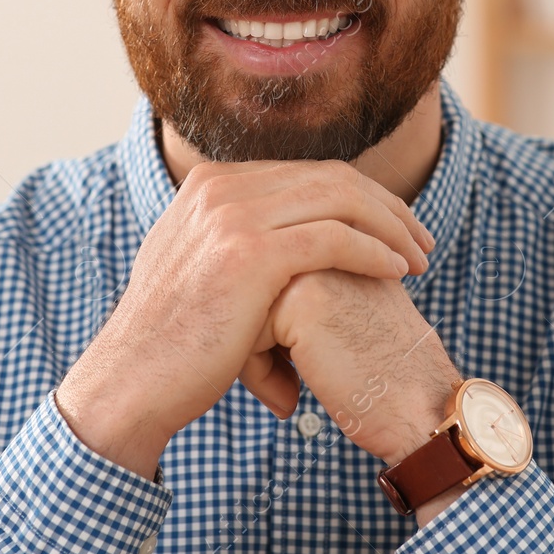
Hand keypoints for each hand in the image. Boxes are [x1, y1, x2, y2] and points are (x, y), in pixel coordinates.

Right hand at [56, 160, 433, 479]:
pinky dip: (375, 251)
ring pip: (340, 201)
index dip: (360, 196)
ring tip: (420, 257)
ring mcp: (233, 216)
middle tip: (421, 240)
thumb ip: (233, 239)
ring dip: (391, 227)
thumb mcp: (194, 266)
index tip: (393, 226)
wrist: (132, 381)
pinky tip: (397, 271)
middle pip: (330, 178)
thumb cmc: (171, 341)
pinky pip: (334, 239)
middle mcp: (221, 188)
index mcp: (210, 183)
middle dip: (386, 207)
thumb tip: (283, 241)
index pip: (307, 172)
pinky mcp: (250, 254)